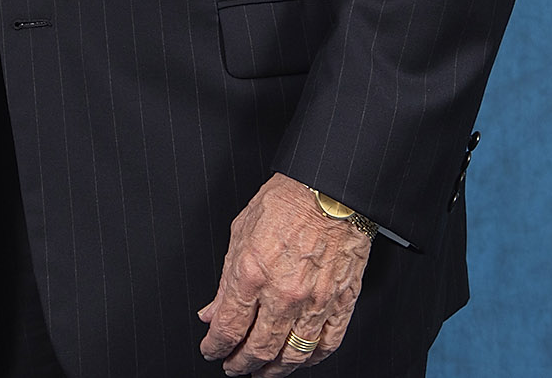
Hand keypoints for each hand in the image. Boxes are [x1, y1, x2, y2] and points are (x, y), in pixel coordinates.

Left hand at [198, 173, 371, 374]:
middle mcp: (282, 293)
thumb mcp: (239, 233)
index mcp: (251, 273)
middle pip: (258, 349)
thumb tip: (213, 311)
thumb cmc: (286, 202)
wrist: (329, 192)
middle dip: (240, 364)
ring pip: (292, 355)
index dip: (215, 347)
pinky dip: (311, 358)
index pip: (228, 328)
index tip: (211, 350)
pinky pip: (326, 345)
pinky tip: (300, 359)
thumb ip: (225, 279)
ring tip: (262, 373)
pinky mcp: (340, 303)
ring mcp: (314, 302)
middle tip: (233, 367)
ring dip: (274, 370)